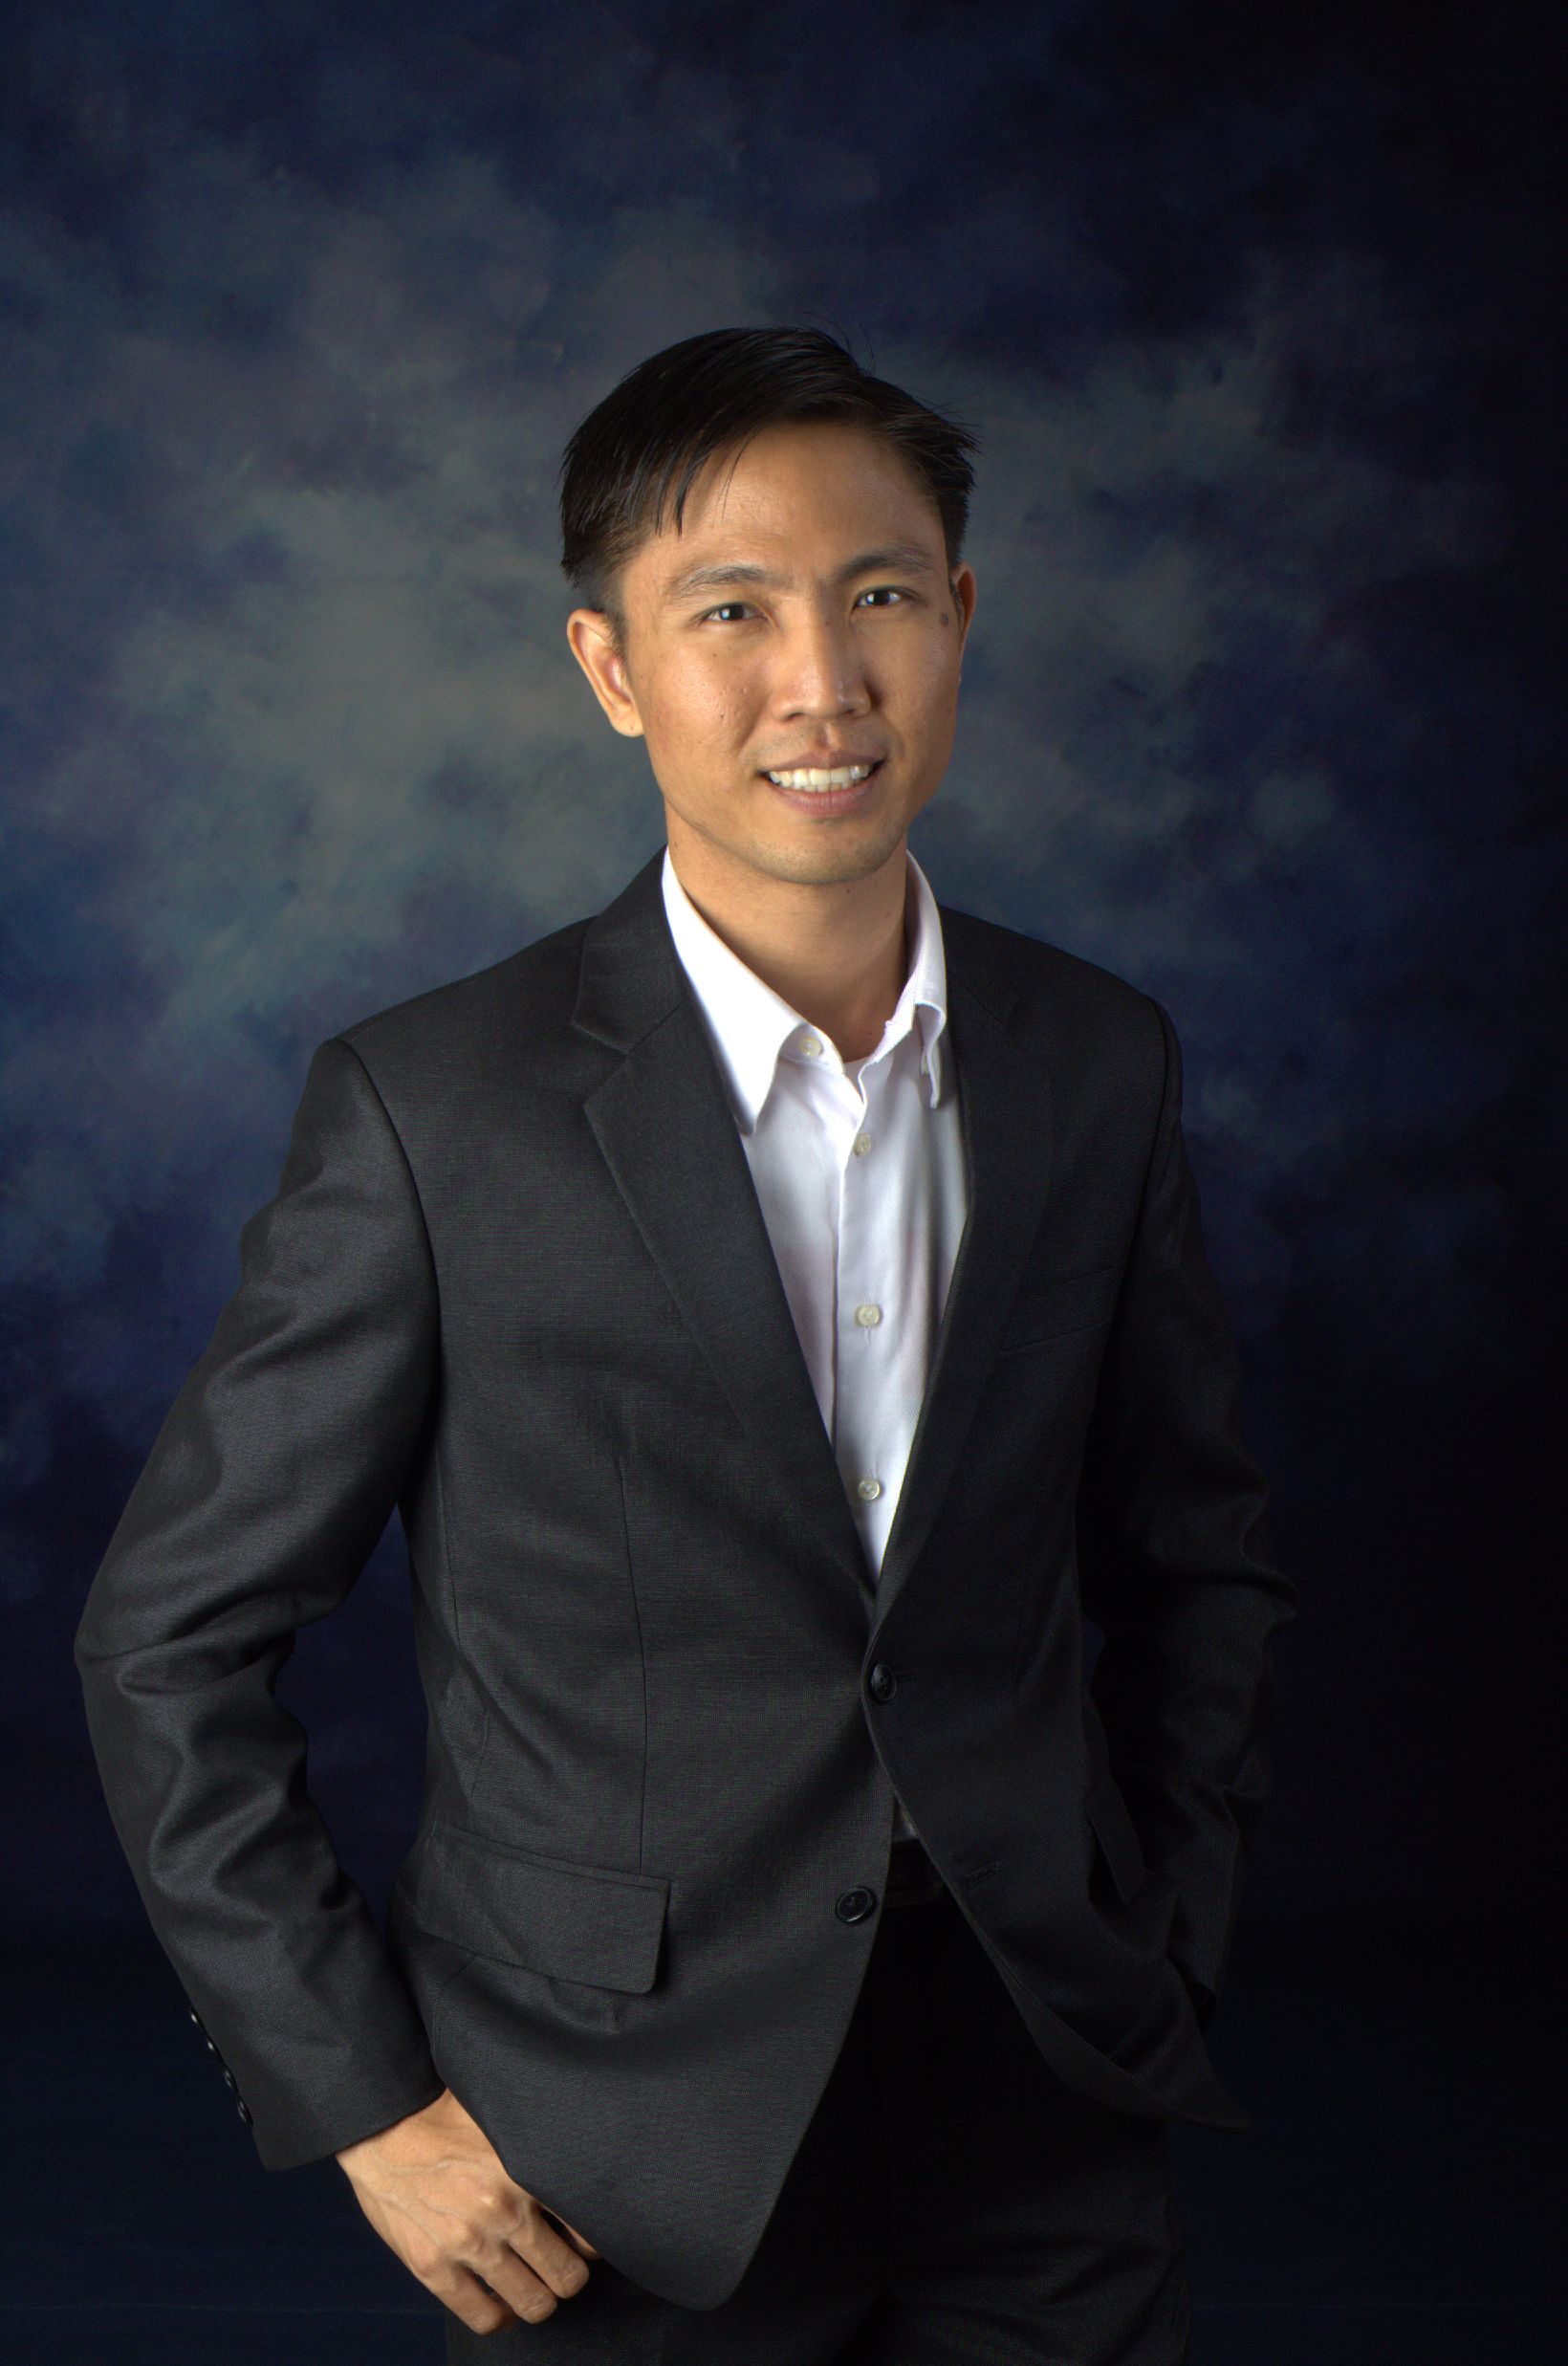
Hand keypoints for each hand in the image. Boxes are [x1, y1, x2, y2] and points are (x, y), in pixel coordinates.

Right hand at [336, 2086, 601, 2333]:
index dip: (591, 2242)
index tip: (583, 2240)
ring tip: (534, 2284)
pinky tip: (501, 2300)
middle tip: (561, 2265)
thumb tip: (584, 2162)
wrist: (383, 2126)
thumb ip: (540, 2148)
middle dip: (570, 2275)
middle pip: (568, 2277)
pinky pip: (485, 2318)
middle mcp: (501, 2211)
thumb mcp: (504, 2119)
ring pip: (534, 2304)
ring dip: (540, 2299)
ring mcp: (467, 2245)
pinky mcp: (433, 2269)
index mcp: (525, 2170)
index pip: (588, 2231)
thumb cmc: (447, 2117)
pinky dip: (501, 2316)